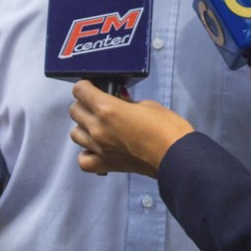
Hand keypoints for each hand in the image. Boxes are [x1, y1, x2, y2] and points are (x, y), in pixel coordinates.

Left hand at [69, 81, 193, 176]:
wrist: (176, 156)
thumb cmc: (166, 127)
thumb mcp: (146, 104)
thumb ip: (125, 101)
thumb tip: (117, 98)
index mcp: (107, 109)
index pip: (80, 91)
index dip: (85, 85)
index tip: (92, 86)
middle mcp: (98, 128)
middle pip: (74, 111)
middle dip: (84, 103)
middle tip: (97, 102)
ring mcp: (99, 148)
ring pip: (75, 133)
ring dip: (84, 126)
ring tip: (98, 124)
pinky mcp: (106, 165)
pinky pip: (83, 159)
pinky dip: (86, 152)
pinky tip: (97, 147)